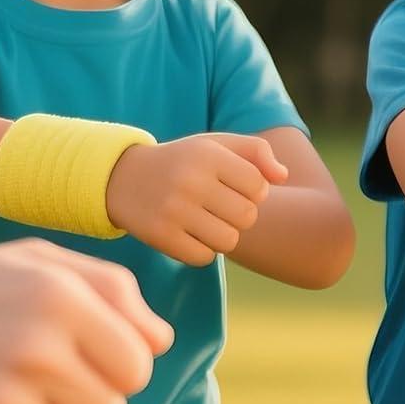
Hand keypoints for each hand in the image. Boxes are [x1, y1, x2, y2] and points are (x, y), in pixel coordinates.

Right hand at [106, 132, 288, 264]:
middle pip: (247, 217)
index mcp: (207, 154)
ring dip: (221, 234)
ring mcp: (173, 209)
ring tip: (205, 220)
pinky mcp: (161, 236)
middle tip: (219, 207)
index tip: (233, 187)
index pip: (259, 187)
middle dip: (239, 215)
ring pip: (228, 241)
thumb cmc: (181, 162)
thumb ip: (255, 152)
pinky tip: (187, 233)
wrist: (122, 178)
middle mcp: (190, 180)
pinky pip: (204, 257)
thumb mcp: (214, 145)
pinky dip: (201, 250)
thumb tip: (282, 177)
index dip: (252, 191)